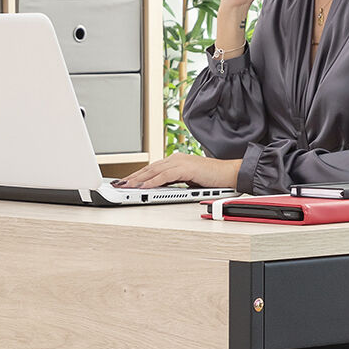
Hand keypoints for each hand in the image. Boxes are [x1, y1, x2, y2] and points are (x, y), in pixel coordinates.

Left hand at [116, 153, 241, 189]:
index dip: (137, 175)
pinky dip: (153, 182)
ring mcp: (181, 162)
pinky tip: (144, 187)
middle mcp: (176, 158)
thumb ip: (174, 182)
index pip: (152, 168)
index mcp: (175, 160)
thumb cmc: (212, 179)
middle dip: (133, 176)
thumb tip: (159, 189)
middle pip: (149, 168)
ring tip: (126, 186)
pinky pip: (165, 176)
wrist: (229, 174)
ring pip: (154, 171)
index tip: (125, 182)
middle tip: (119, 184)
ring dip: (139, 179)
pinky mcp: (186, 168)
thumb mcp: (188, 181)